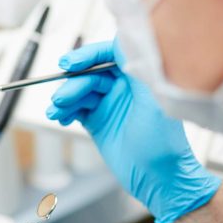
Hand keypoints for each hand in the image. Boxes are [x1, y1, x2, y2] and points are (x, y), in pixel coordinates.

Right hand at [46, 39, 220, 222]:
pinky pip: (75, 109)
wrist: (158, 180)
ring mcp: (109, 103)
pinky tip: (60, 118)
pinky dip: (65, 111)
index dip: (90, 55)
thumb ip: (140, 70)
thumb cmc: (165, 144)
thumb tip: (123, 42)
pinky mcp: (97, 121)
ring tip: (57, 111)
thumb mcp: (155, 102)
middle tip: (61, 97)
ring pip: (79, 90)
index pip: (112, 53)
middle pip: (90, 72)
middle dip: (73, 82)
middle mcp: (124, 87)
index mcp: (142, 77)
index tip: (72, 63)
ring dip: (65, 98)